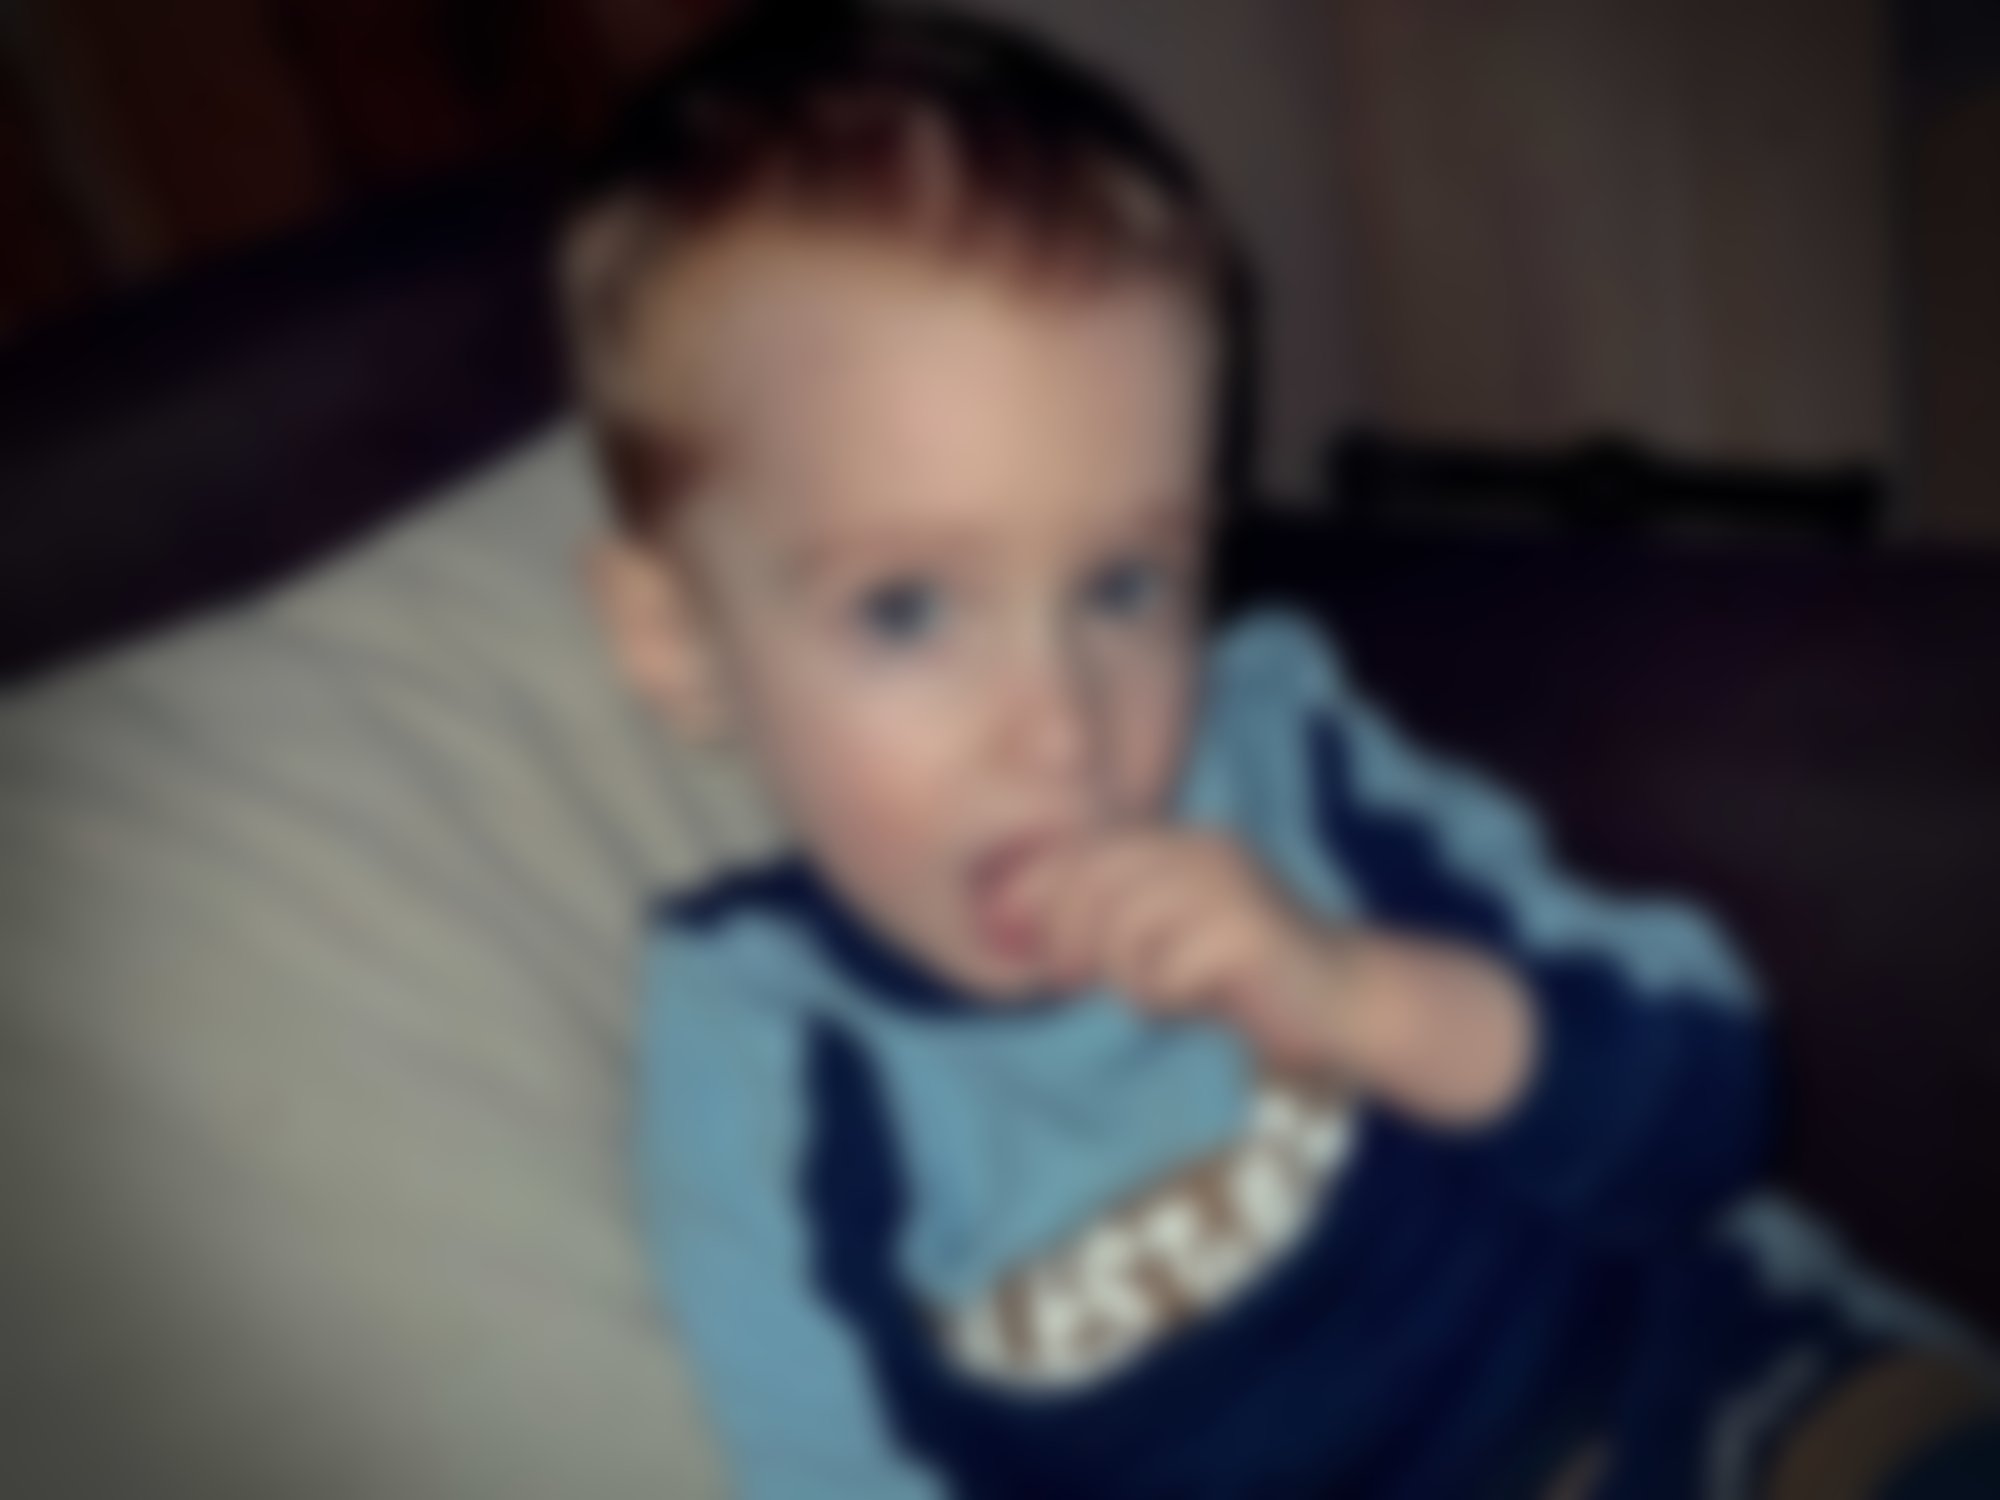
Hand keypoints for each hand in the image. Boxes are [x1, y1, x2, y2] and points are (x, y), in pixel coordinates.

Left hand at [992, 824, 1538, 1123]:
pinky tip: (1194, 1004)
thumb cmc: (1239, 978)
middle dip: (1067, 941)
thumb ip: (1101, 921)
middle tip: (1078, 982)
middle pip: (1089, 884)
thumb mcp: (1160, 937)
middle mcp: (1197, 849)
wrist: (1346, 1001)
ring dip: (1124, 977)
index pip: (1078, 848)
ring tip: (1156, 995)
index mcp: (1174, 842)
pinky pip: (1164, 971)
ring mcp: (1225, 886)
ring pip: (1120, 928)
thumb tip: (1014, 928)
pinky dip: (1164, 999)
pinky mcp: (1247, 932)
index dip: (1033, 894)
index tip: (1026, 945)